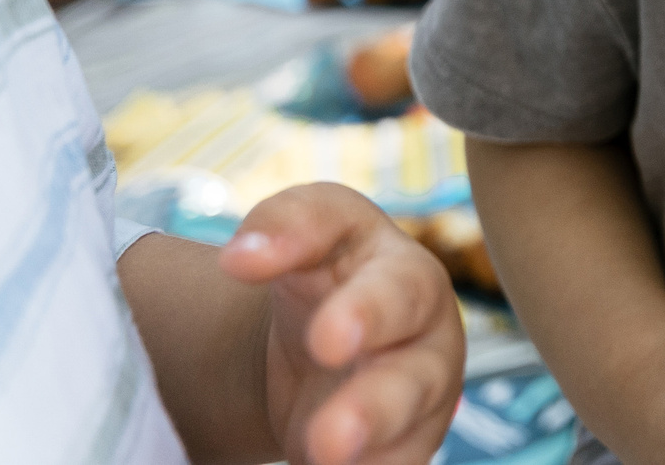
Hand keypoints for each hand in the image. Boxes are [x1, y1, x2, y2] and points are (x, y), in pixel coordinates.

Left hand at [218, 185, 466, 464]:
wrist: (328, 334)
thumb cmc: (328, 267)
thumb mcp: (313, 227)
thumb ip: (283, 224)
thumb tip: (239, 257)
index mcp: (408, 279)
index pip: (395, 291)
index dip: (366, 314)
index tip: (324, 341)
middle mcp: (425, 346)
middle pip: (412, 381)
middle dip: (375, 409)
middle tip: (329, 440)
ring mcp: (418, 407)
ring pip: (409, 437)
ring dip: (371, 453)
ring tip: (326, 463)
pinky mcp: (403, 448)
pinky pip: (396, 464)